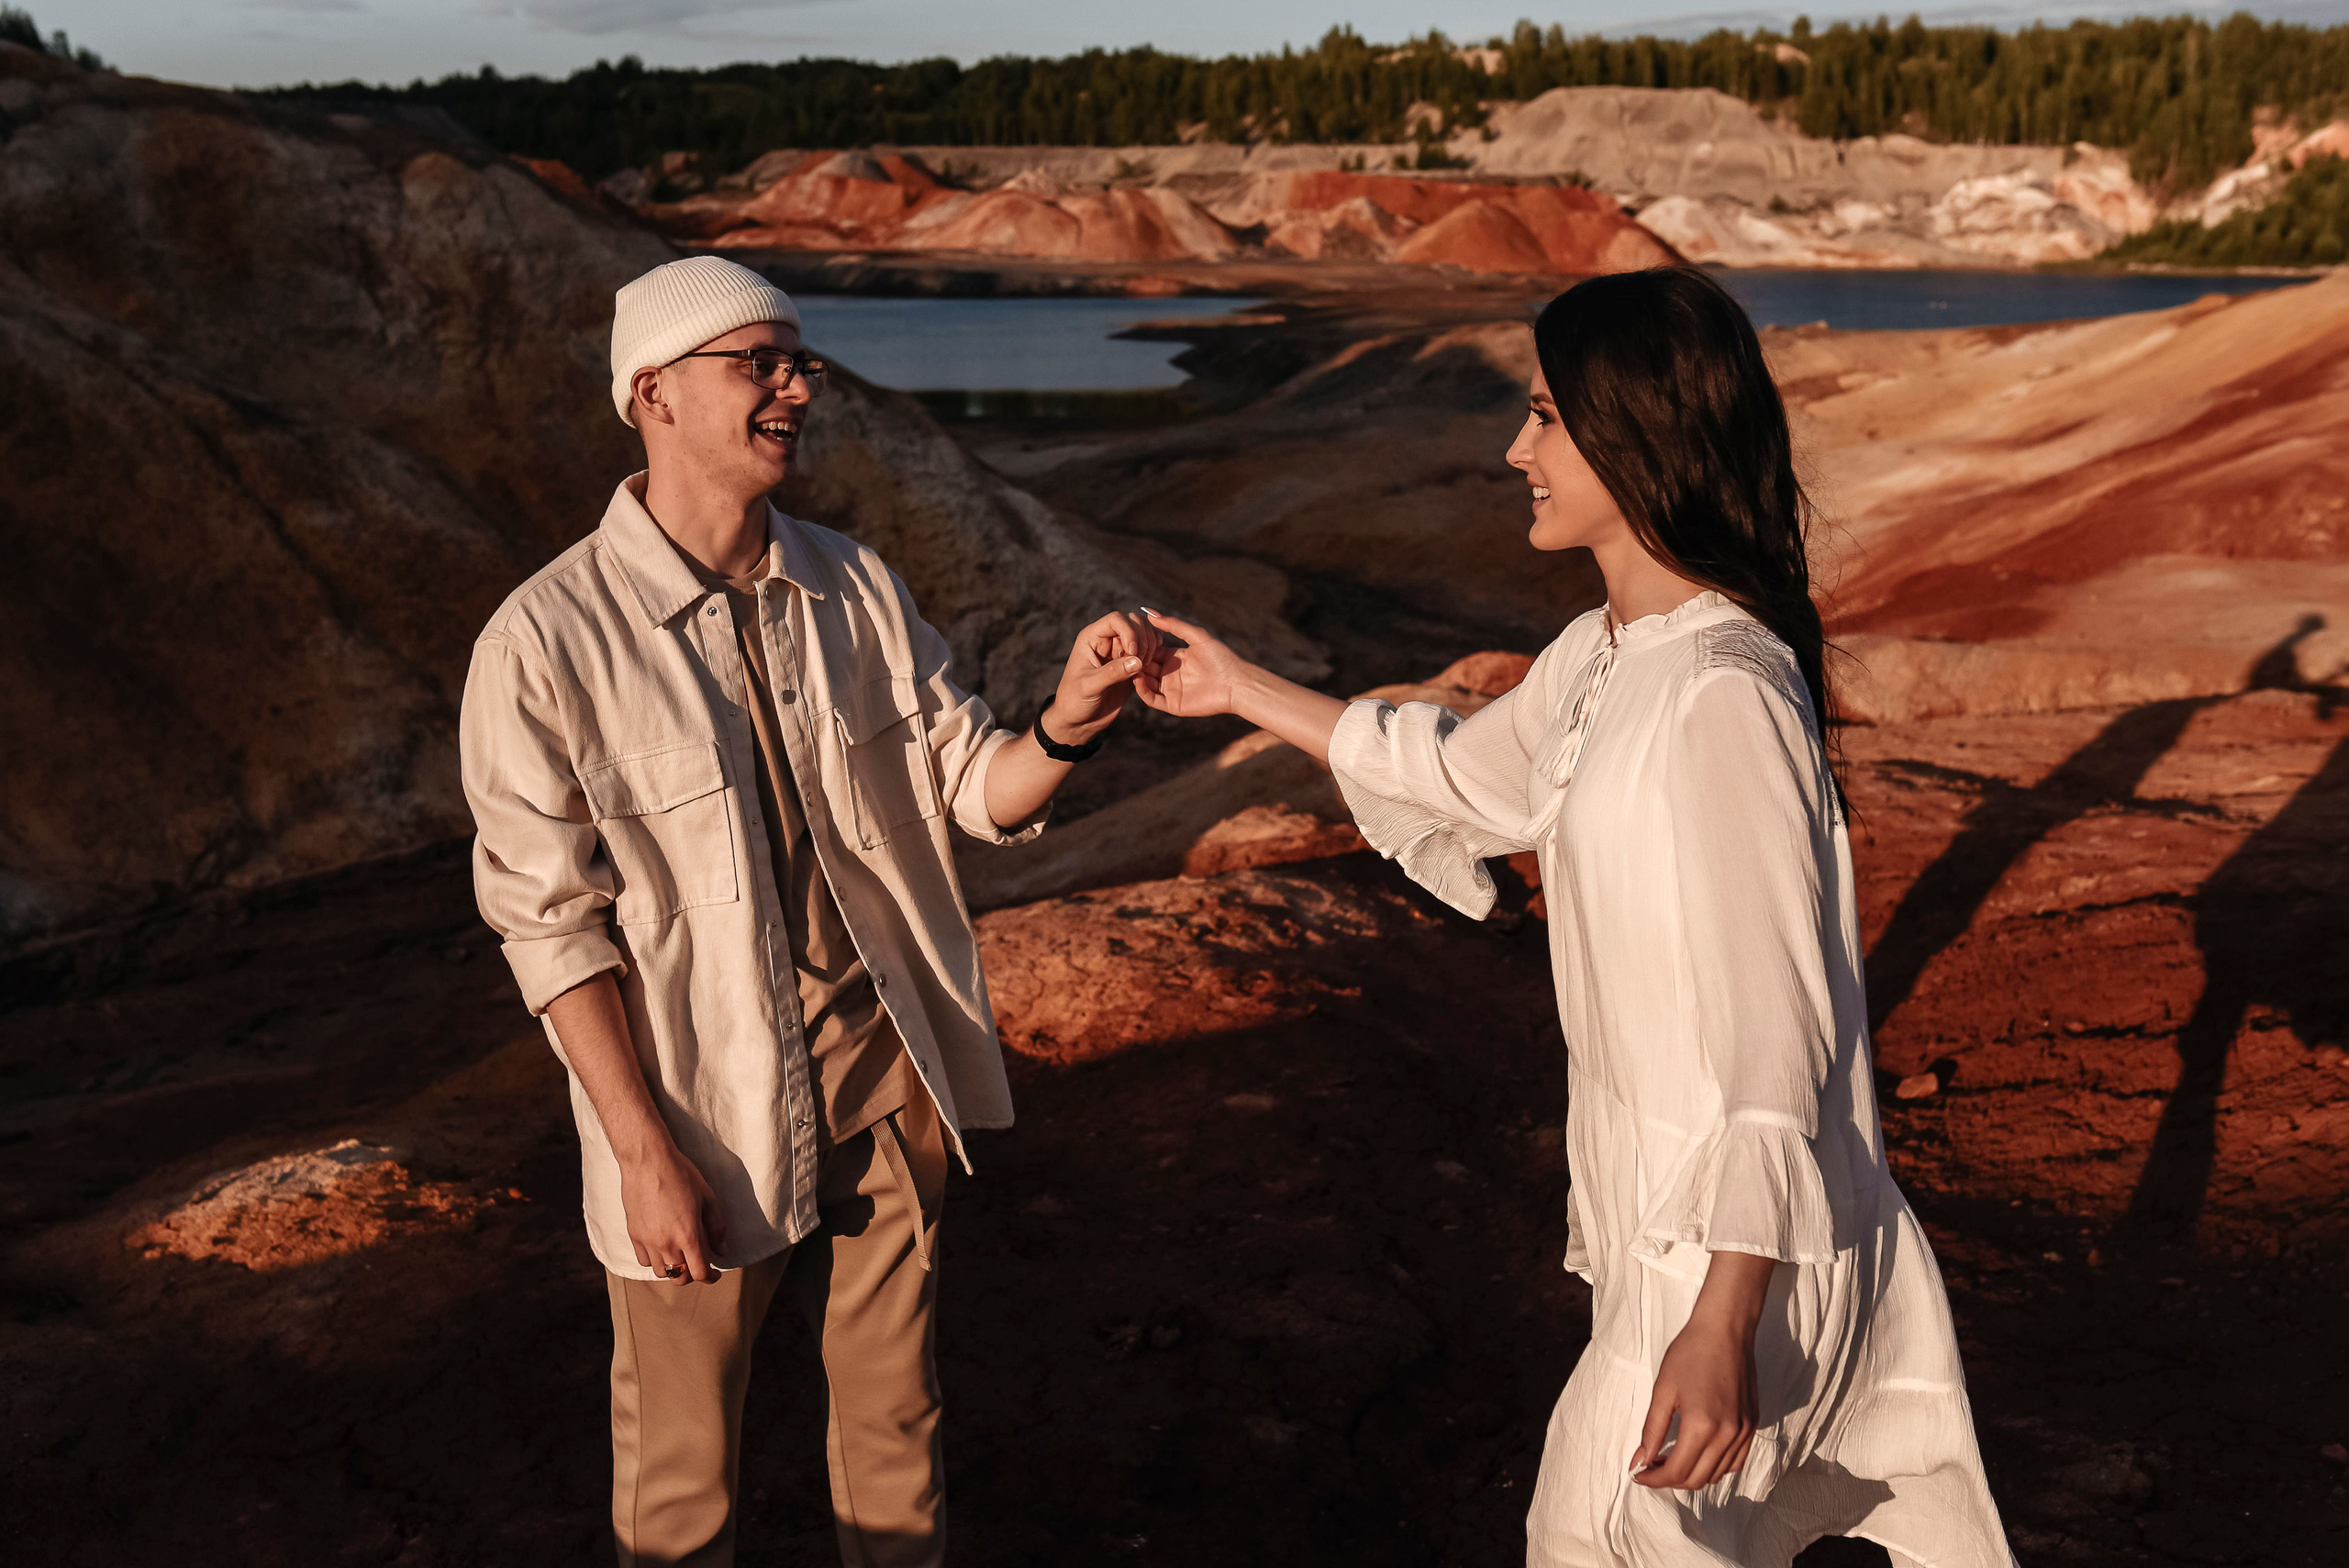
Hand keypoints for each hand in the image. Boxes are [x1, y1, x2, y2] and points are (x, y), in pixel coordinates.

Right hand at [620, 1139, 727, 1285]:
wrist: (648, 1161)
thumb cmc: (680, 1175)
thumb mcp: (707, 1198)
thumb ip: (717, 1227)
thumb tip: (721, 1250)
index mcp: (688, 1235)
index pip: (699, 1273)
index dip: (710, 1278)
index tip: (715, 1274)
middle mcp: (666, 1243)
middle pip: (679, 1278)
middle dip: (692, 1276)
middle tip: (698, 1264)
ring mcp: (647, 1241)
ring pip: (661, 1272)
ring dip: (673, 1269)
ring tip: (680, 1255)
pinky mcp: (634, 1235)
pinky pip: (644, 1260)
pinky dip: (655, 1260)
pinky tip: (662, 1247)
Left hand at [1044, 610, 1159, 741]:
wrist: (1078, 720)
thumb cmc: (1074, 701)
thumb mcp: (1089, 687)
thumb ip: (1112, 673)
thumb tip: (1138, 660)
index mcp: (1091, 638)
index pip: (1116, 620)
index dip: (1129, 631)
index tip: (1133, 652)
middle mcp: (1106, 641)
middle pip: (1133, 622)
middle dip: (1143, 639)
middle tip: (1141, 662)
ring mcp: (1119, 652)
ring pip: (1143, 634)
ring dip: (1150, 646)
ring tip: (1144, 667)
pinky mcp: (1129, 665)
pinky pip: (1147, 651)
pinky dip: (1153, 656)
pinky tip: (1149, 668)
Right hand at [1132, 608, 1248, 719]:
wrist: (1236, 683)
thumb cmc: (1221, 658)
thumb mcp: (1197, 636)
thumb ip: (1174, 625)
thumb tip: (1150, 612)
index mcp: (1175, 657)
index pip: (1150, 652)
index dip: (1139, 647)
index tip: (1126, 640)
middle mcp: (1171, 674)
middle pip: (1145, 667)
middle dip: (1134, 661)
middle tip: (1121, 654)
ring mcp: (1171, 690)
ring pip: (1145, 683)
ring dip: (1136, 675)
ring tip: (1127, 666)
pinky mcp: (1173, 705)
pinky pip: (1152, 699)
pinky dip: (1143, 691)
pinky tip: (1138, 680)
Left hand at [1630, 1307, 1759, 1489]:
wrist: (1725, 1330)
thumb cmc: (1690, 1353)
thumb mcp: (1663, 1390)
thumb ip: (1652, 1431)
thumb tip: (1640, 1461)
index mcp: (1702, 1425)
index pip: (1677, 1472)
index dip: (1654, 1479)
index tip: (1637, 1474)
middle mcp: (1728, 1434)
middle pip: (1697, 1479)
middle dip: (1670, 1479)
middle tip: (1650, 1466)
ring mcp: (1744, 1431)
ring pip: (1717, 1475)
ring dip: (1692, 1475)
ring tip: (1670, 1460)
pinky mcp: (1753, 1425)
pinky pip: (1735, 1462)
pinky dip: (1714, 1467)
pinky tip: (1698, 1453)